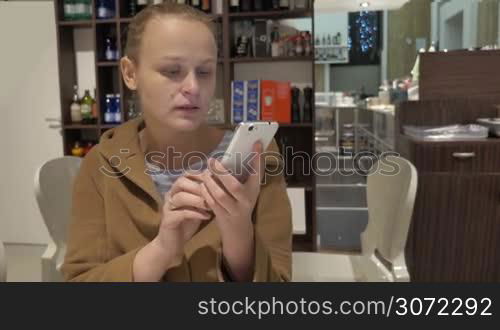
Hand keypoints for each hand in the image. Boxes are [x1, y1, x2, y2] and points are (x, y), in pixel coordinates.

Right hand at [154, 172, 212, 266]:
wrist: (172, 244)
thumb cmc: (187, 223)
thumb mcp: (198, 207)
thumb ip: (206, 196)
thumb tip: (223, 185)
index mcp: (177, 189)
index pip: (187, 174)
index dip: (201, 175)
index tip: (216, 180)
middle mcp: (170, 195)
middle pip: (181, 182)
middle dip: (200, 186)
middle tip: (214, 192)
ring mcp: (167, 207)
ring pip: (181, 197)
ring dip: (198, 199)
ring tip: (212, 205)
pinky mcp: (168, 220)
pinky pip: (181, 213)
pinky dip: (195, 213)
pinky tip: (207, 216)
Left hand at [199, 141, 263, 280]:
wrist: (239, 230)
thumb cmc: (242, 203)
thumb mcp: (248, 190)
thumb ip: (245, 173)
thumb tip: (241, 151)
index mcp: (254, 191)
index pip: (257, 173)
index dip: (257, 158)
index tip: (257, 142)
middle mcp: (246, 202)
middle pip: (234, 187)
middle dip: (222, 173)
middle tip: (212, 160)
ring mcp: (234, 211)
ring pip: (220, 195)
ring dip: (210, 182)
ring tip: (205, 172)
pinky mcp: (222, 217)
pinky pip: (211, 203)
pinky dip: (206, 193)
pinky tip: (202, 185)